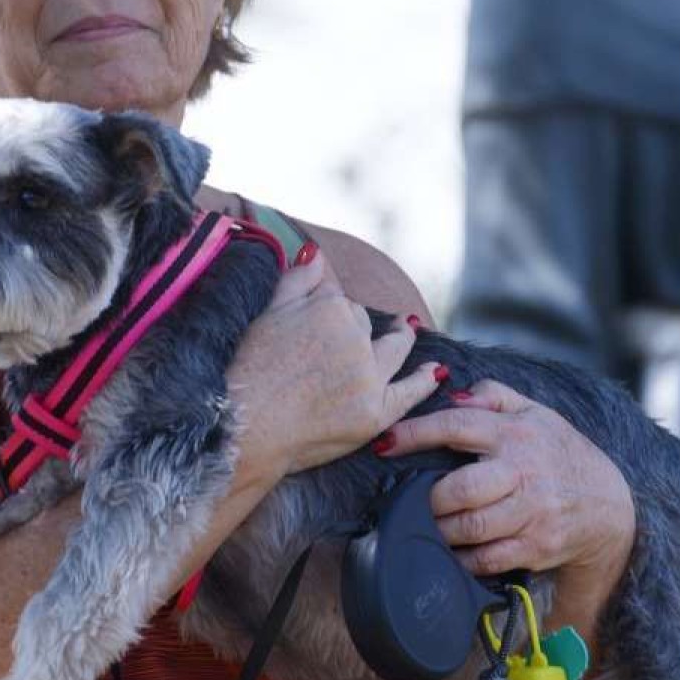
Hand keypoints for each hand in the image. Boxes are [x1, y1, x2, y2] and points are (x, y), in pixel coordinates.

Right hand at [227, 245, 442, 480]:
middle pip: (365, 326)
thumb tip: (318, 253)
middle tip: (338, 344)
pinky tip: (436, 371)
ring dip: (403, 337)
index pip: (341, 303)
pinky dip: (425, 380)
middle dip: (356, 331)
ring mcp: (369, 377)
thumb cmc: (248, 369)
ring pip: (393, 349)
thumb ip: (299, 279)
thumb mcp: (270, 313)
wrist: (243, 426)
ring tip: (407, 329)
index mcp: (331, 307)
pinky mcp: (376, 413)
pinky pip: (410, 392)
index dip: (329, 314)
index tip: (319, 326)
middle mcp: (357, 338)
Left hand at [378, 379, 634, 579]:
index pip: (457, 426)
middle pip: (461, 489)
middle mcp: (523, 472)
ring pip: (471, 528)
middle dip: (429, 498)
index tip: (385, 444)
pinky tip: (453, 550)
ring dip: (440, 530)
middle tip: (414, 499)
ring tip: (429, 524)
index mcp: (516, 433)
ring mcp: (531, 513)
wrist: (608, 505)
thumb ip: (493, 395)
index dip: (415, 434)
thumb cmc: (559, 453)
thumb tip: (453, 393)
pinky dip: (462, 558)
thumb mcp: (535, 412)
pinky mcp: (535, 546)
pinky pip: (487, 558)